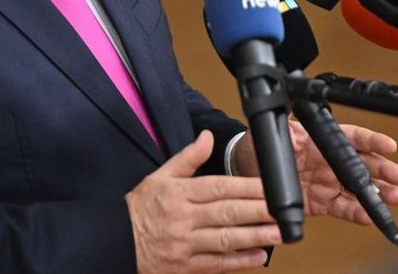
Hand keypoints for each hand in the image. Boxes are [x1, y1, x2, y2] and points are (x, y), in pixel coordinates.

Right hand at [126, 130, 282, 273]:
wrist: (116, 240)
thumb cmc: (141, 207)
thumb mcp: (159, 176)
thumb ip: (187, 158)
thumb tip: (207, 136)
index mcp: (178, 193)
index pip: (218, 187)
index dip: (245, 187)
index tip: (267, 186)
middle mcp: (183, 218)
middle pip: (226, 213)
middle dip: (257, 211)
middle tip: (281, 210)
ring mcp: (185, 244)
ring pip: (225, 240)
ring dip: (254, 236)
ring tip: (277, 232)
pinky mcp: (186, 266)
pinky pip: (216, 264)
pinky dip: (239, 261)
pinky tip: (259, 256)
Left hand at [231, 121, 397, 225]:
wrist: (246, 172)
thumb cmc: (260, 148)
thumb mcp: (275, 134)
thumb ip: (290, 130)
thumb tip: (297, 124)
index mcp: (322, 140)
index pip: (352, 138)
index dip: (372, 141)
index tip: (388, 146)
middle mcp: (329, 161)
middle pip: (363, 164)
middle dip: (383, 170)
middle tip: (397, 176)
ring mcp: (328, 183)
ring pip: (359, 189)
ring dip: (378, 194)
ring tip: (394, 197)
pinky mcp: (322, 203)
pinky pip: (343, 208)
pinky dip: (357, 213)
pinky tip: (368, 216)